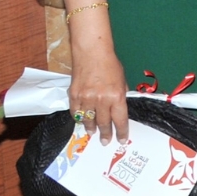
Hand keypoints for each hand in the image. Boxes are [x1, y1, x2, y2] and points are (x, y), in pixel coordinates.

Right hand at [67, 18, 129, 142]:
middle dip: (106, 134)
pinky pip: (75, 111)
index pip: (120, 120)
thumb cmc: (110, 65)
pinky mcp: (74, 95)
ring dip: (91, 128)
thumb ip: (121, 95)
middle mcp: (101, 100)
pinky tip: (81, 121)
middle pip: (104, 123)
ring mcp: (86, 98)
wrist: (91, 53)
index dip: (122, 131)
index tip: (121, 139)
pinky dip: (78, 117)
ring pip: (88, 119)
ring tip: (93, 133)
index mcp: (116, 97)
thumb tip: (119, 109)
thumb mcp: (122, 80)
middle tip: (105, 141)